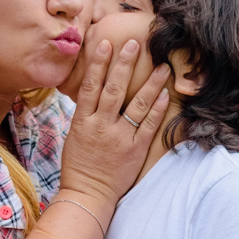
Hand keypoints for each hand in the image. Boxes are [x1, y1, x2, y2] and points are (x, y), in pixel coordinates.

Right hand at [59, 39, 169, 205]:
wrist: (88, 195)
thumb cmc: (79, 166)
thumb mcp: (75, 136)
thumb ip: (86, 114)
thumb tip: (94, 92)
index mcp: (83, 121)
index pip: (91, 86)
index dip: (98, 64)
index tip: (105, 44)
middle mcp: (101, 126)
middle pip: (114, 89)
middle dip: (124, 64)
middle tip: (135, 43)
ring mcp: (119, 138)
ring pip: (136, 104)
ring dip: (150, 83)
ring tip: (161, 66)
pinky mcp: (135, 150)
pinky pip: (149, 125)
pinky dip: (157, 108)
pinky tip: (164, 93)